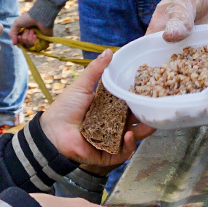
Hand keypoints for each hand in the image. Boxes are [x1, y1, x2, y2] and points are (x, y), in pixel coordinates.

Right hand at [12, 12, 48, 48]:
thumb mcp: (16, 23)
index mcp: (22, 32)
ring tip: (32, 31)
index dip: (18, 40)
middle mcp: (28, 37)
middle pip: (23, 44)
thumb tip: (14, 44)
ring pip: (28, 45)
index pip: (19, 42)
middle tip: (27, 30)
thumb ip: (12, 33)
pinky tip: (35, 35)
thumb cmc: (28, 19)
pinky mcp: (40, 41)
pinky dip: (33, 40)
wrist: (39, 17)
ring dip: (29, 37)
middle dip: (24, 37)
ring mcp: (34, 39)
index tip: (19, 36)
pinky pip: (34, 46)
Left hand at [37, 51, 154, 166]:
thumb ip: (96, 70)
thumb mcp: (82, 86)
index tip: (151, 92)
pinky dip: (128, 145)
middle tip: (156, 109)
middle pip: (134, 121)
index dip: (139, 99)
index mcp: (108, 108)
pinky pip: (123, 152)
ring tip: (149, 123)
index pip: (129, 104)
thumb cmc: (65, 108)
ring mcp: (111, 140)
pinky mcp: (108, 155)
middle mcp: (112, 124)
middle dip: (146, 116)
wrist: (52, 131)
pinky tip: (129, 135)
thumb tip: (109, 51)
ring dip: (142, 131)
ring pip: (132, 136)